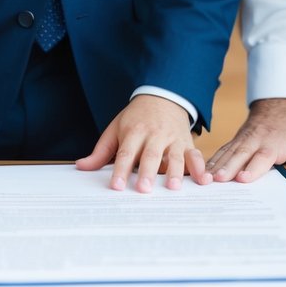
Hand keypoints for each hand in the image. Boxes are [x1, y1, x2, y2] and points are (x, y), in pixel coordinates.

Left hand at [74, 94, 211, 191]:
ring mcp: (173, 139)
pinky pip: (195, 155)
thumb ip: (101, 151)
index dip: (121, 170)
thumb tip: (81, 167)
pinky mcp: (187, 143)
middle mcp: (155, 135)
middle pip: (151, 155)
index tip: (116, 186)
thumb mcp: (116, 129)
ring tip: (172, 187)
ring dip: (175, 172)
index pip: (126, 153)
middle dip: (148, 172)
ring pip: (175, 156)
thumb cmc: (136, 119)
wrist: (163, 97)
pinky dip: (200, 167)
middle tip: (144, 189)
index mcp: (134, 132)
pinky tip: (203, 180)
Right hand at [205, 98, 285, 183]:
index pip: (262, 157)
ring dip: (215, 166)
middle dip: (228, 168)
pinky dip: (211, 161)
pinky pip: (221, 152)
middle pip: (240, 155)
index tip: (243, 178)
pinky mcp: (234, 142)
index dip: (253, 168)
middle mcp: (254, 142)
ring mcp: (242, 141)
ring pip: (227, 153)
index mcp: (273, 145)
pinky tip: (201, 172)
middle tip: (217, 180)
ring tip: (205, 179)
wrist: (277, 109)